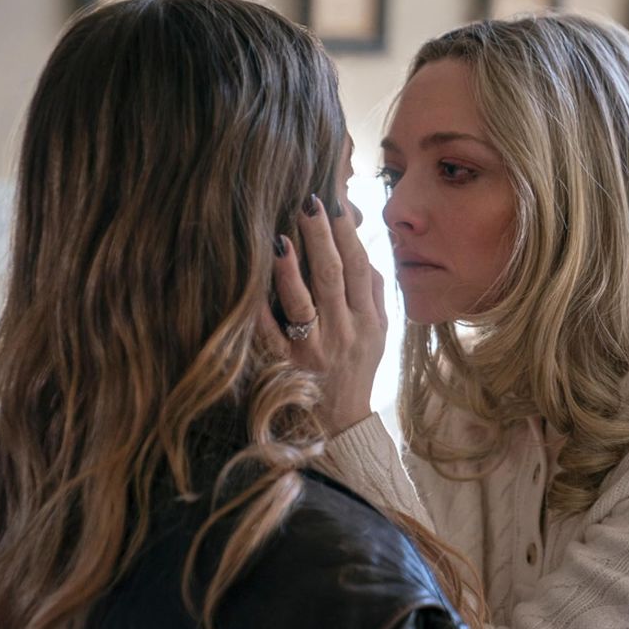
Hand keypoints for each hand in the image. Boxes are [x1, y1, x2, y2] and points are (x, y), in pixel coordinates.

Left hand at [258, 195, 387, 434]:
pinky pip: (269, 334)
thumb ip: (375, 294)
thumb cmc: (356, 371)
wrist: (340, 427)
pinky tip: (249, 283)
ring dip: (292, 269)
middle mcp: (343, 333)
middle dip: (321, 237)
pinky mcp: (285, 367)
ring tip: (280, 236)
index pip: (361, 268)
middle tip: (308, 202)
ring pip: (304, 303)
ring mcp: (313, 351)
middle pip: (333, 276)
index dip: (348, 235)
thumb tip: (364, 248)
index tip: (336, 203)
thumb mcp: (379, 335)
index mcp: (368, 321)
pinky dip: (259, 308)